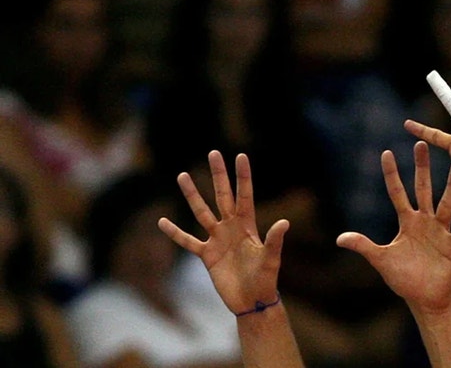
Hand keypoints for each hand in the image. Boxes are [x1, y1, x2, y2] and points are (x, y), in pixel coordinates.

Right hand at [157, 151, 287, 314]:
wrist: (251, 301)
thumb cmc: (265, 279)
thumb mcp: (271, 259)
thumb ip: (274, 240)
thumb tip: (284, 222)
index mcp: (248, 225)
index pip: (244, 195)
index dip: (243, 176)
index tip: (240, 155)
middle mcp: (231, 227)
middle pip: (222, 195)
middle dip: (218, 175)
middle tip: (213, 153)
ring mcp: (217, 239)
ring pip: (202, 212)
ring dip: (192, 195)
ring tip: (182, 175)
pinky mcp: (207, 255)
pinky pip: (187, 241)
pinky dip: (175, 233)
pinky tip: (162, 221)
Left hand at [336, 141, 450, 312]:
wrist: (425, 298)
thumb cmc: (403, 279)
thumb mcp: (381, 260)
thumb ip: (364, 246)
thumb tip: (340, 238)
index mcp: (407, 222)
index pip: (397, 193)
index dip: (391, 174)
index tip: (387, 153)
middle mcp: (424, 221)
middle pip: (423, 189)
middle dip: (422, 167)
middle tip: (421, 144)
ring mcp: (440, 231)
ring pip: (447, 203)